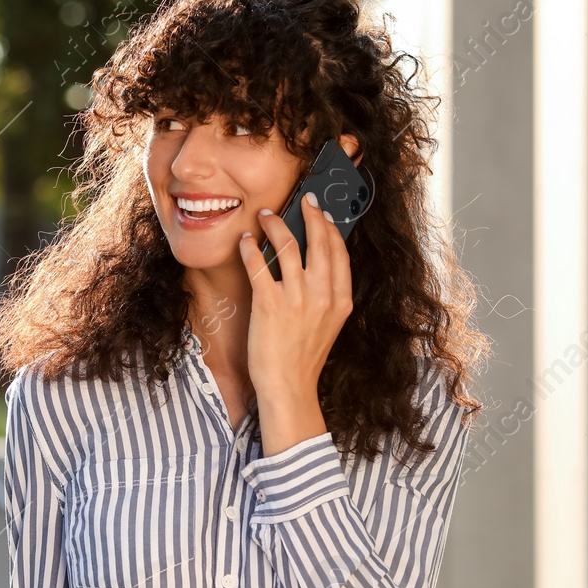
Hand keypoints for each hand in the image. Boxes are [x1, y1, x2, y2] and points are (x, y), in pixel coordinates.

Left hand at [236, 191, 352, 455]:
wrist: (289, 387)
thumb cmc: (304, 357)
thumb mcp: (328, 324)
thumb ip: (327, 295)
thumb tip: (317, 263)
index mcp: (341, 300)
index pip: (339, 252)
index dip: (331, 227)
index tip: (323, 212)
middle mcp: (323, 295)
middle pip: (319, 241)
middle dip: (310, 214)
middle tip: (302, 200)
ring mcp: (297, 298)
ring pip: (288, 245)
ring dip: (275, 224)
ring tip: (266, 216)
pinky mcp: (269, 304)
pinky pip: (259, 264)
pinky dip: (250, 247)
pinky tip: (246, 240)